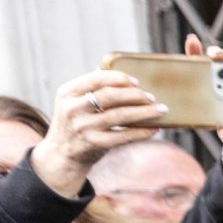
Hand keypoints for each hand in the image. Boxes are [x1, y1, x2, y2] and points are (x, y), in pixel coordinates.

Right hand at [29, 69, 165, 195]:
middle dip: (135, 95)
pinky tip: (154, 128)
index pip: (96, 79)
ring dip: (145, 112)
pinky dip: (142, 131)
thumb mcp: (74, 103)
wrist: (61, 155)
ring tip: (161, 110)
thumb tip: (111, 68)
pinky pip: (124, 135)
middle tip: (152, 97)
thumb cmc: (76, 123)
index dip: (119, 78)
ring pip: (120, 115)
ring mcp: (83, 127)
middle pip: (110, 96)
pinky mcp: (94, 143)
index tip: (137, 82)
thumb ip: (90, 88)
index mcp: (67, 93)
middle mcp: (72, 109)